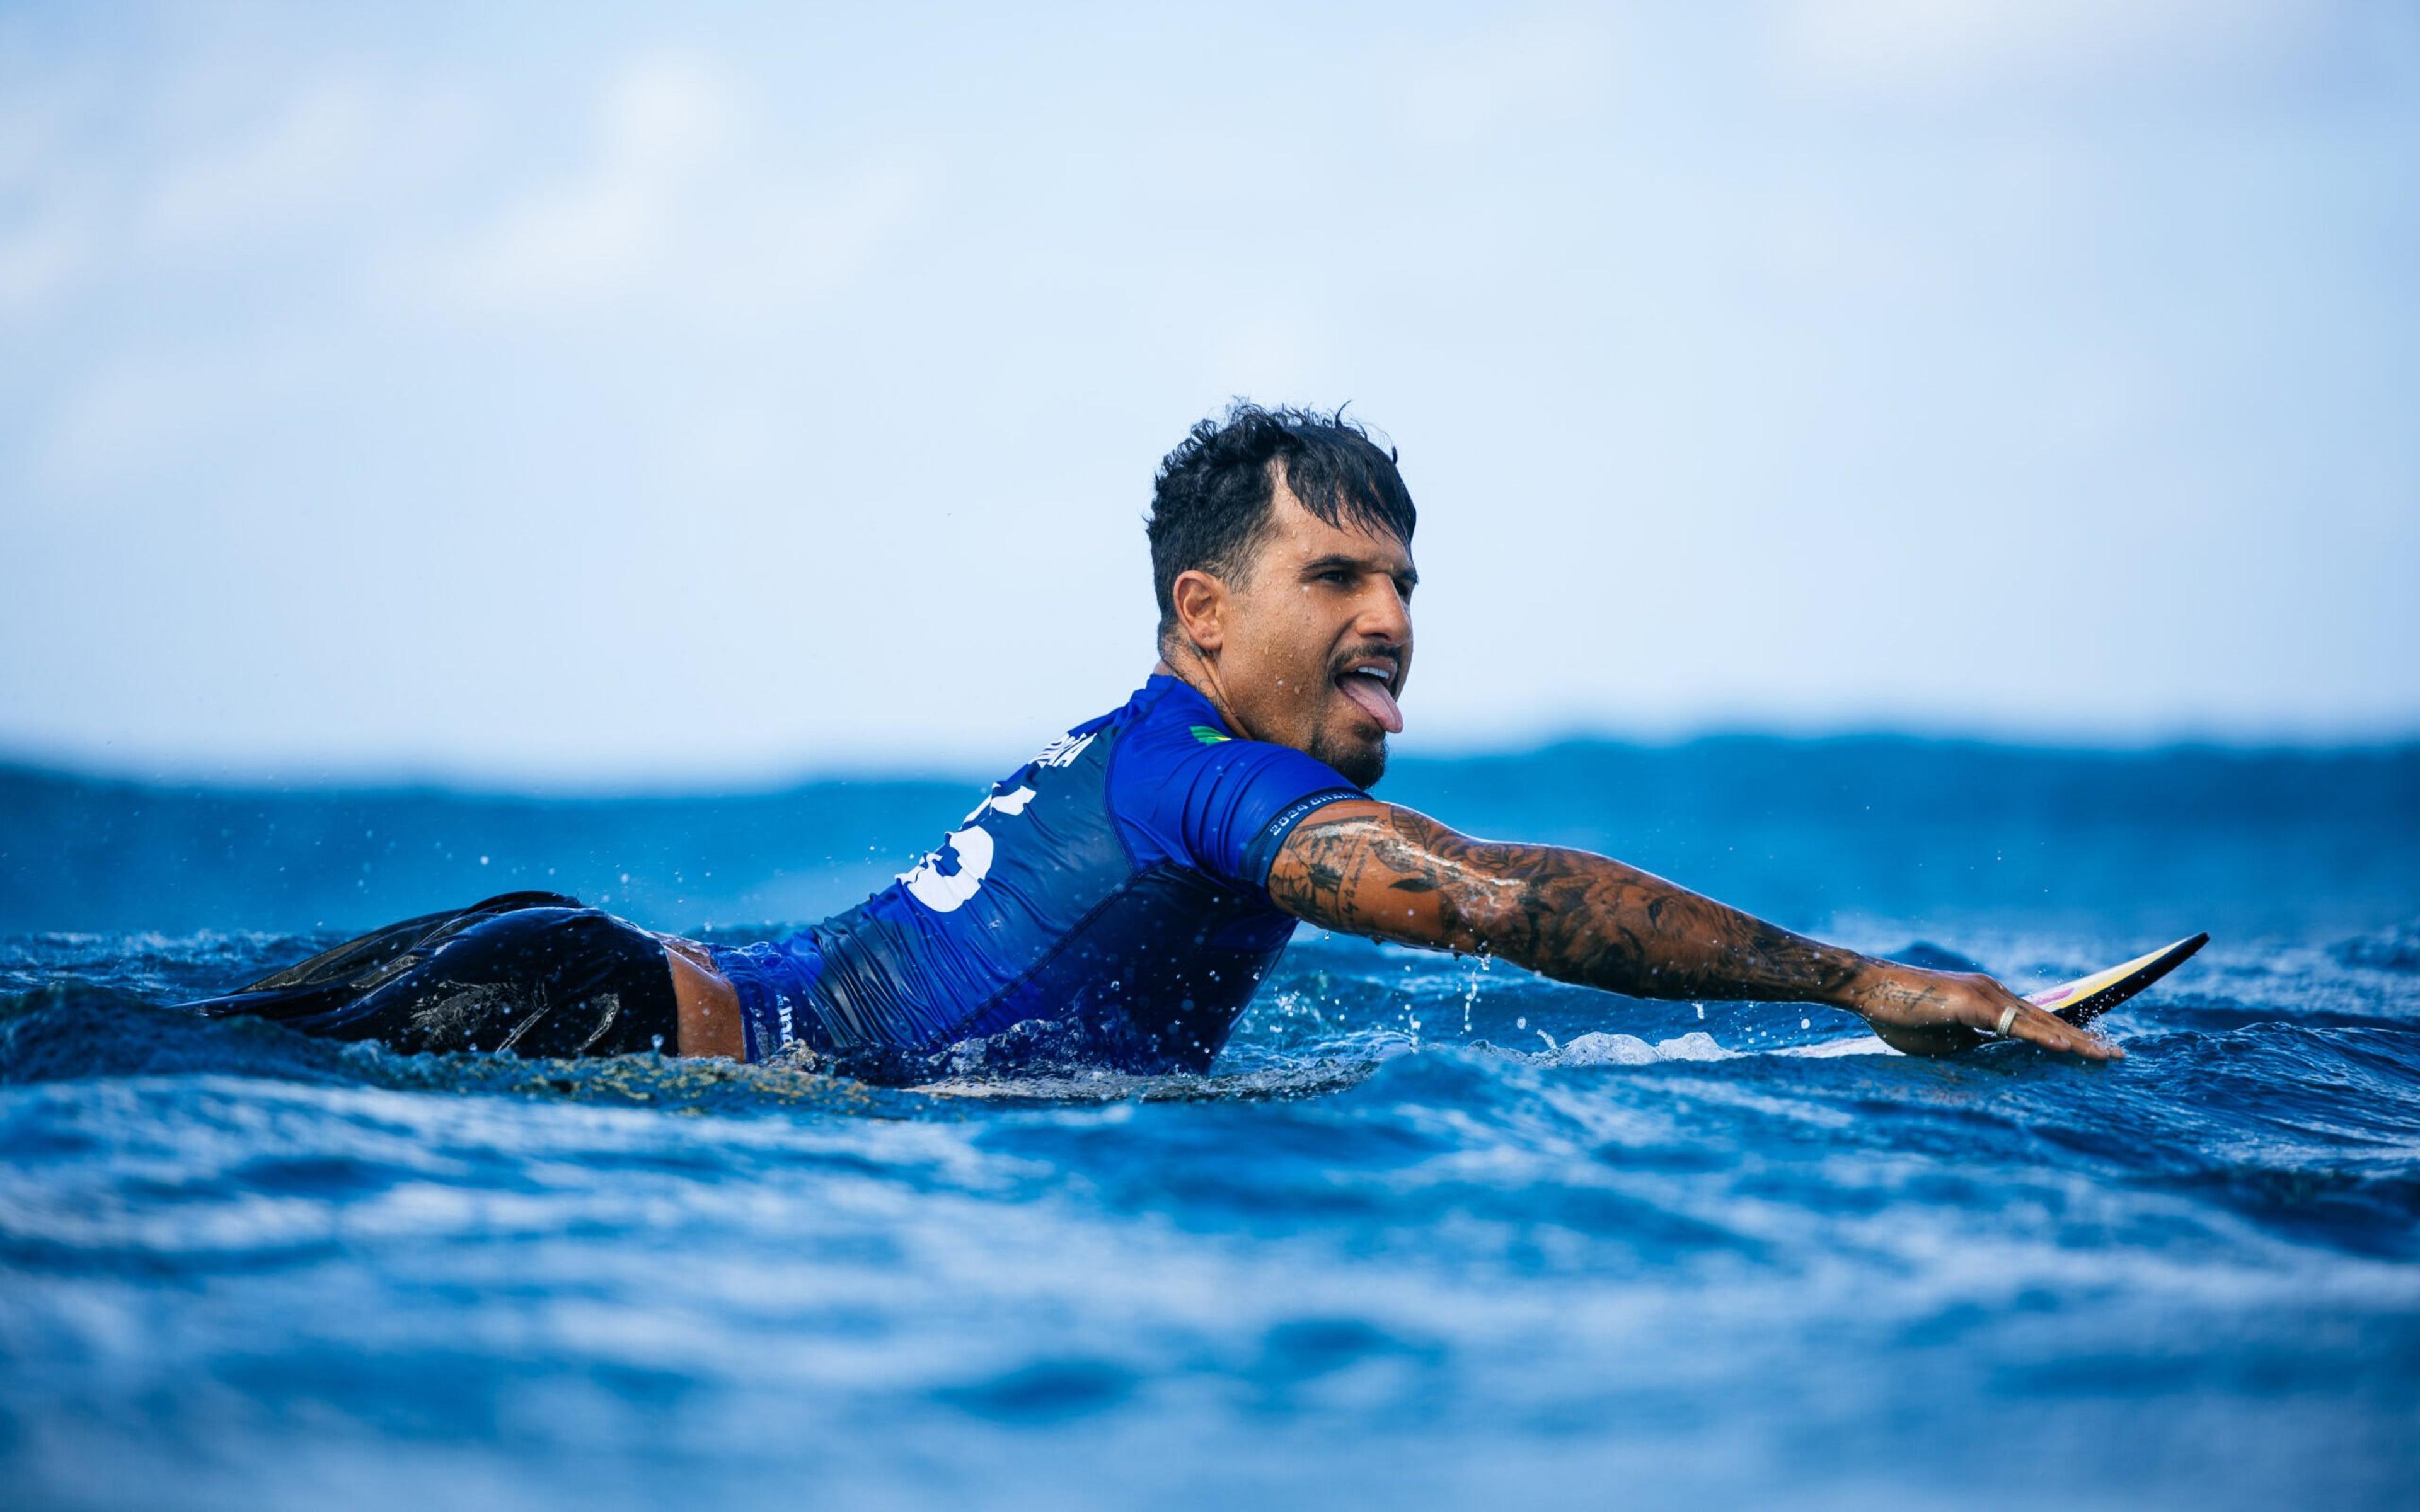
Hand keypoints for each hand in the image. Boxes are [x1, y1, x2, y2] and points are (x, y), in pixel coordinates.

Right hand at [1843, 963, 2123, 1060]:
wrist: (1866, 987)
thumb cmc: (1897, 1013)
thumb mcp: (1942, 1040)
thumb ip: (1972, 1047)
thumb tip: (1993, 1064)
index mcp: (1988, 1002)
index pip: (2036, 1021)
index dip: (2068, 1036)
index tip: (2097, 1050)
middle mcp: (1993, 992)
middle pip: (2048, 1020)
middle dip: (2086, 1039)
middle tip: (2119, 1056)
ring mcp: (1984, 994)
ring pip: (2038, 1021)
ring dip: (2075, 1040)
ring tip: (2106, 1055)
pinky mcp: (1970, 1002)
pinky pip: (2011, 1025)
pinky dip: (2040, 1036)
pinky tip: (2064, 1047)